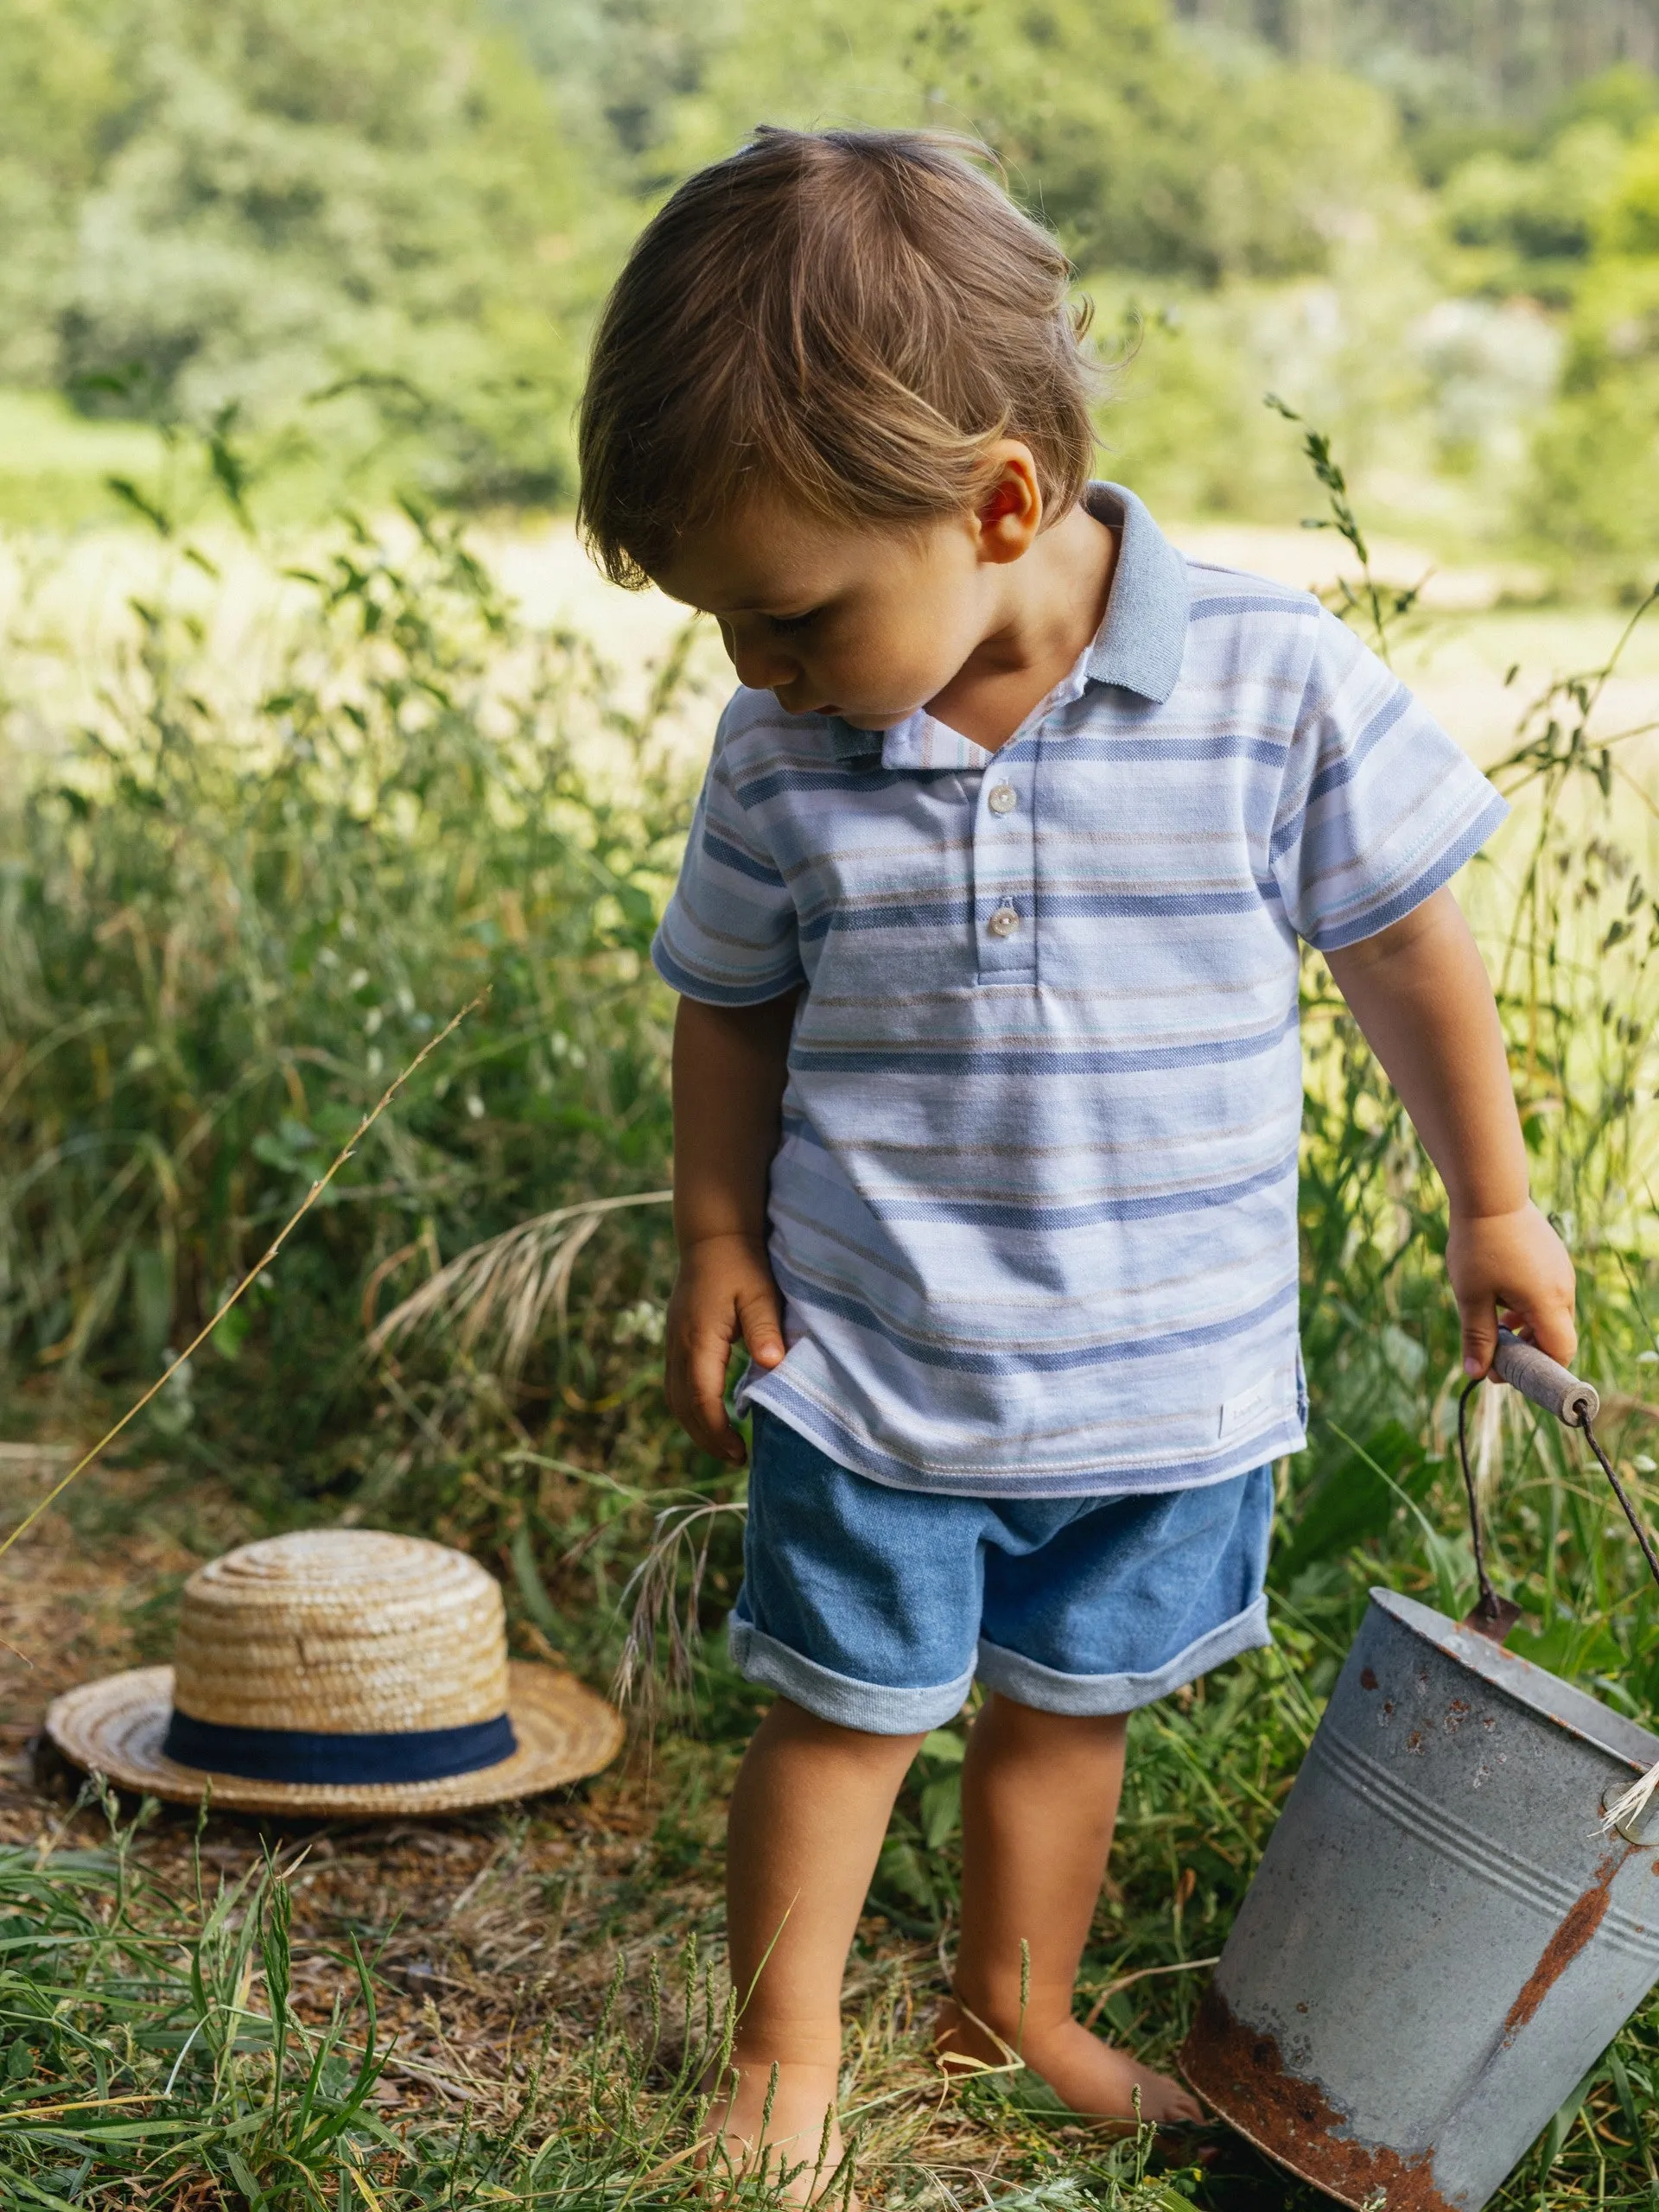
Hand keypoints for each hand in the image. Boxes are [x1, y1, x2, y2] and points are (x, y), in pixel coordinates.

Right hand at [664, 1233, 785, 1463]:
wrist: (713, 1235)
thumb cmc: (742, 1263)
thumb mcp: (760, 1293)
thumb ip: (764, 1328)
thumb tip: (772, 1364)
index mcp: (698, 1339)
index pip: (701, 1398)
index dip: (718, 1431)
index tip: (740, 1452)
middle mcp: (678, 1345)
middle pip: (682, 1406)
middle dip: (706, 1438)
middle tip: (737, 1459)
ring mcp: (673, 1343)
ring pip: (674, 1398)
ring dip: (696, 1426)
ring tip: (725, 1446)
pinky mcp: (677, 1340)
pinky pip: (676, 1385)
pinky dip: (691, 1408)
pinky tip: (712, 1415)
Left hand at [1446, 1202, 1576, 1378]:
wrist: (1490, 1193)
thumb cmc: (1479, 1245)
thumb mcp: (1471, 1296)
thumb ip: (1477, 1336)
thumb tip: (1476, 1373)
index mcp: (1549, 1302)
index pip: (1560, 1352)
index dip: (1537, 1369)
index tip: (1506, 1372)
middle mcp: (1564, 1289)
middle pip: (1556, 1335)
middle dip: (1527, 1350)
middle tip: (1494, 1352)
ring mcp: (1561, 1271)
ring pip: (1551, 1314)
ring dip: (1526, 1327)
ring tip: (1494, 1323)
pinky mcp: (1554, 1258)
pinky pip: (1548, 1294)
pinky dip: (1529, 1306)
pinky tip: (1501, 1298)